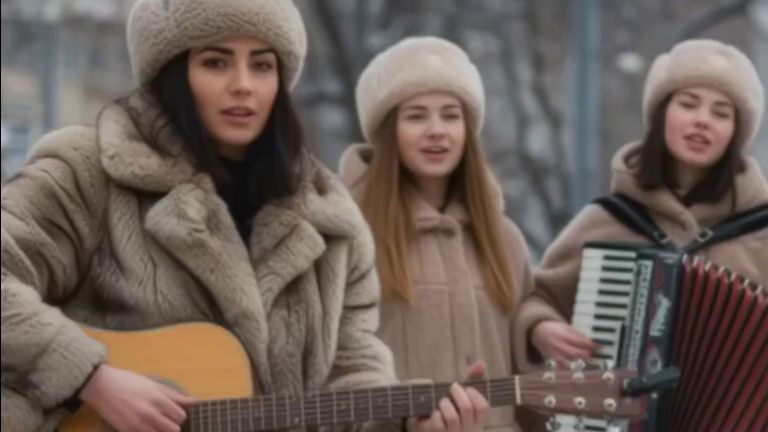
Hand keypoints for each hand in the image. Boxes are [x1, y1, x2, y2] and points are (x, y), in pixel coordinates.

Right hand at [79, 364, 195, 431]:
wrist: (101, 386)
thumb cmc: (129, 382)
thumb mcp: (154, 385)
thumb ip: (174, 395)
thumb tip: (195, 401)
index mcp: (158, 399)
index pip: (181, 416)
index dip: (180, 415)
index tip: (174, 412)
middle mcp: (150, 414)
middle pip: (174, 430)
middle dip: (173, 426)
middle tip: (166, 420)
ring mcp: (137, 425)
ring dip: (161, 431)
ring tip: (155, 424)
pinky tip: (145, 427)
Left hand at [407, 362, 489, 431]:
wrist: (428, 426)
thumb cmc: (450, 409)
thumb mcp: (462, 394)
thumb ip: (472, 380)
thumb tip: (481, 364)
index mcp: (477, 420)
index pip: (483, 407)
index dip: (476, 394)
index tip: (467, 388)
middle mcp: (468, 429)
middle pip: (467, 408)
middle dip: (458, 393)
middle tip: (452, 387)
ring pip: (452, 417)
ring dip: (445, 404)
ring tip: (442, 401)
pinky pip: (438, 424)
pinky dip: (436, 414)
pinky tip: (435, 413)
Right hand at [531, 321, 598, 363]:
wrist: (537, 332)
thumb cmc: (554, 329)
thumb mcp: (566, 327)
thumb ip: (577, 334)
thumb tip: (590, 341)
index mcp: (562, 335)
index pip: (580, 341)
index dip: (591, 345)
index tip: (600, 347)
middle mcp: (558, 345)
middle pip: (575, 353)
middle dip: (587, 355)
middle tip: (595, 355)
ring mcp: (554, 354)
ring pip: (569, 362)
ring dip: (580, 363)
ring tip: (587, 362)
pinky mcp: (552, 361)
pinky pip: (562, 367)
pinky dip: (570, 368)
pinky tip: (576, 368)